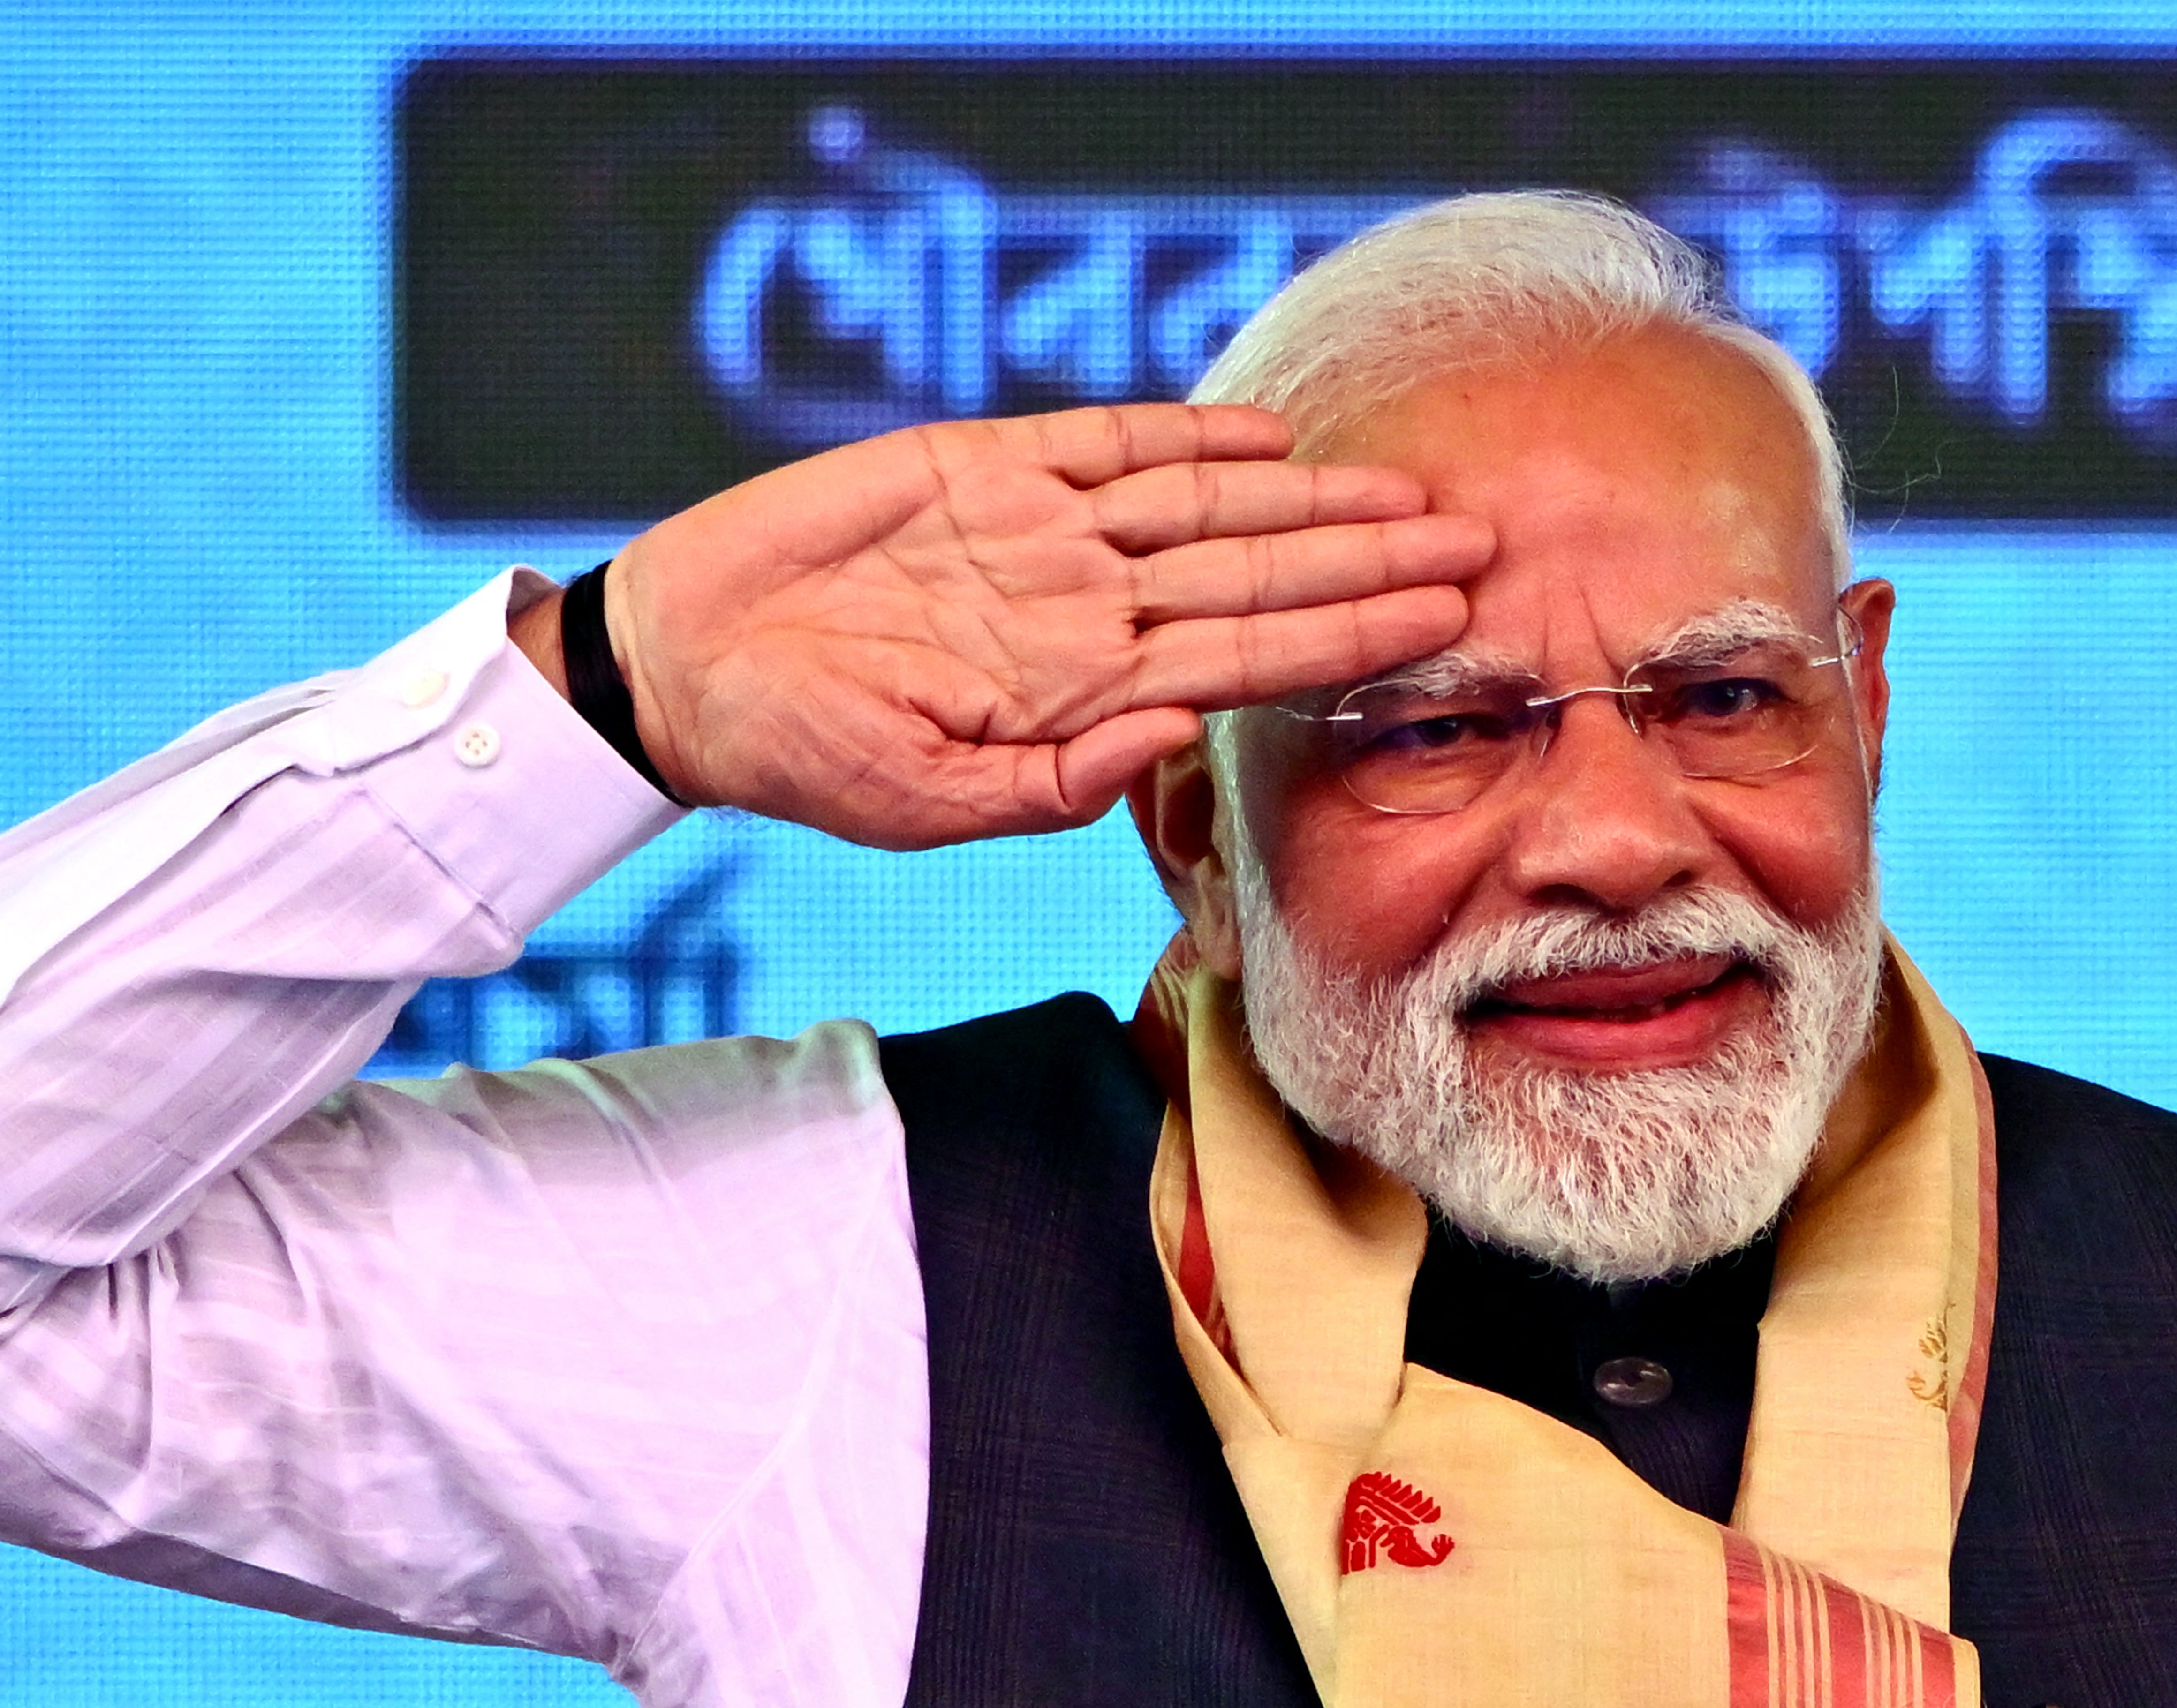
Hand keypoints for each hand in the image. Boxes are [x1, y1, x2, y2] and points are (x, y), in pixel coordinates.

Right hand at [560, 404, 1490, 844]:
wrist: (694, 670)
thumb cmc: (808, 756)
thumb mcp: (932, 804)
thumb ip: (1060, 782)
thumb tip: (1180, 737)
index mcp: (1087, 691)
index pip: (1255, 660)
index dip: (1355, 640)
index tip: (1451, 626)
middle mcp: (1085, 606)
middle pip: (1259, 577)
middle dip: (1373, 566)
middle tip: (1482, 546)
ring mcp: (1039, 533)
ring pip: (1207, 507)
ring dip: (1311, 500)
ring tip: (1410, 492)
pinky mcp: (979, 466)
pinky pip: (1102, 443)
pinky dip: (1182, 435)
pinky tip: (1265, 435)